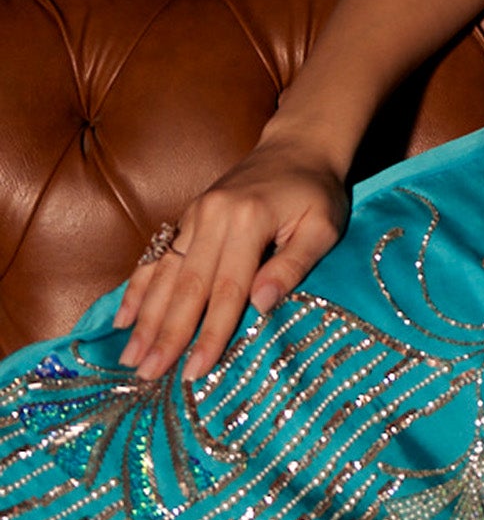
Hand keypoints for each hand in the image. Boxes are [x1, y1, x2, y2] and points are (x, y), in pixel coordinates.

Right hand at [113, 139, 350, 383]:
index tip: (194, 371)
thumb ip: (293, 265)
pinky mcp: (188, 214)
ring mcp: (195, 213)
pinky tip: (123, 316)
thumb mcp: (323, 226)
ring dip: (146, 318)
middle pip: (187, 286)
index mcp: (249, 220)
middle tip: (148, 374)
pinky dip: (139, 287)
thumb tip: (260, 305)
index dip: (210, 333)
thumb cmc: (317, 191)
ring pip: (166, 273)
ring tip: (131, 357)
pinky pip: (158, 255)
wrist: (298, 145)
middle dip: (167, 334)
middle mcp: (214, 215)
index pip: (226, 289)